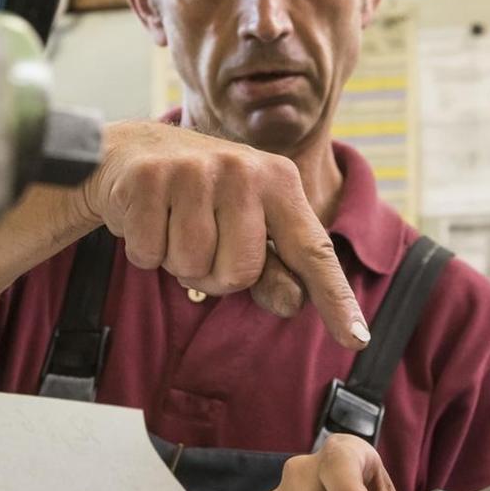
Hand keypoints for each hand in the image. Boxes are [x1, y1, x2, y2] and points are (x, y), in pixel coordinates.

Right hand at [77, 120, 367, 349]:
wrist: (131, 151)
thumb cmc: (200, 196)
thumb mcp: (245, 223)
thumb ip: (271, 267)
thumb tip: (293, 303)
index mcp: (279, 181)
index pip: (312, 251)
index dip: (335, 299)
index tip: (358, 339)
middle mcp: (243, 170)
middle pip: (240, 273)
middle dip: (214, 275)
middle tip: (200, 241)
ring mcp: (195, 171)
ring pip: (192, 267)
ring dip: (177, 263)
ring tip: (173, 226)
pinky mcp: (149, 179)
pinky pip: (149, 254)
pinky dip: (144, 251)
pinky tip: (147, 219)